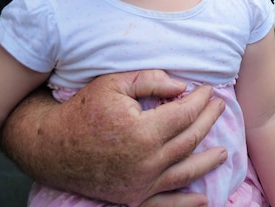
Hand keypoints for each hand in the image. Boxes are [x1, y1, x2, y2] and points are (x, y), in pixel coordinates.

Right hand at [0, 69, 225, 205]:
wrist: (50, 145)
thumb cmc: (82, 110)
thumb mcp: (114, 84)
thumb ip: (151, 80)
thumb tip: (182, 88)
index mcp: (143, 132)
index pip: (184, 114)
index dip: (200, 100)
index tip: (208, 90)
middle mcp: (145, 162)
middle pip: (189, 140)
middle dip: (208, 122)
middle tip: (219, 108)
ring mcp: (139, 183)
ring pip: (184, 172)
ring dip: (207, 161)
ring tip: (223, 153)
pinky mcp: (131, 197)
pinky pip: (164, 203)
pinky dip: (185, 203)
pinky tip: (202, 199)